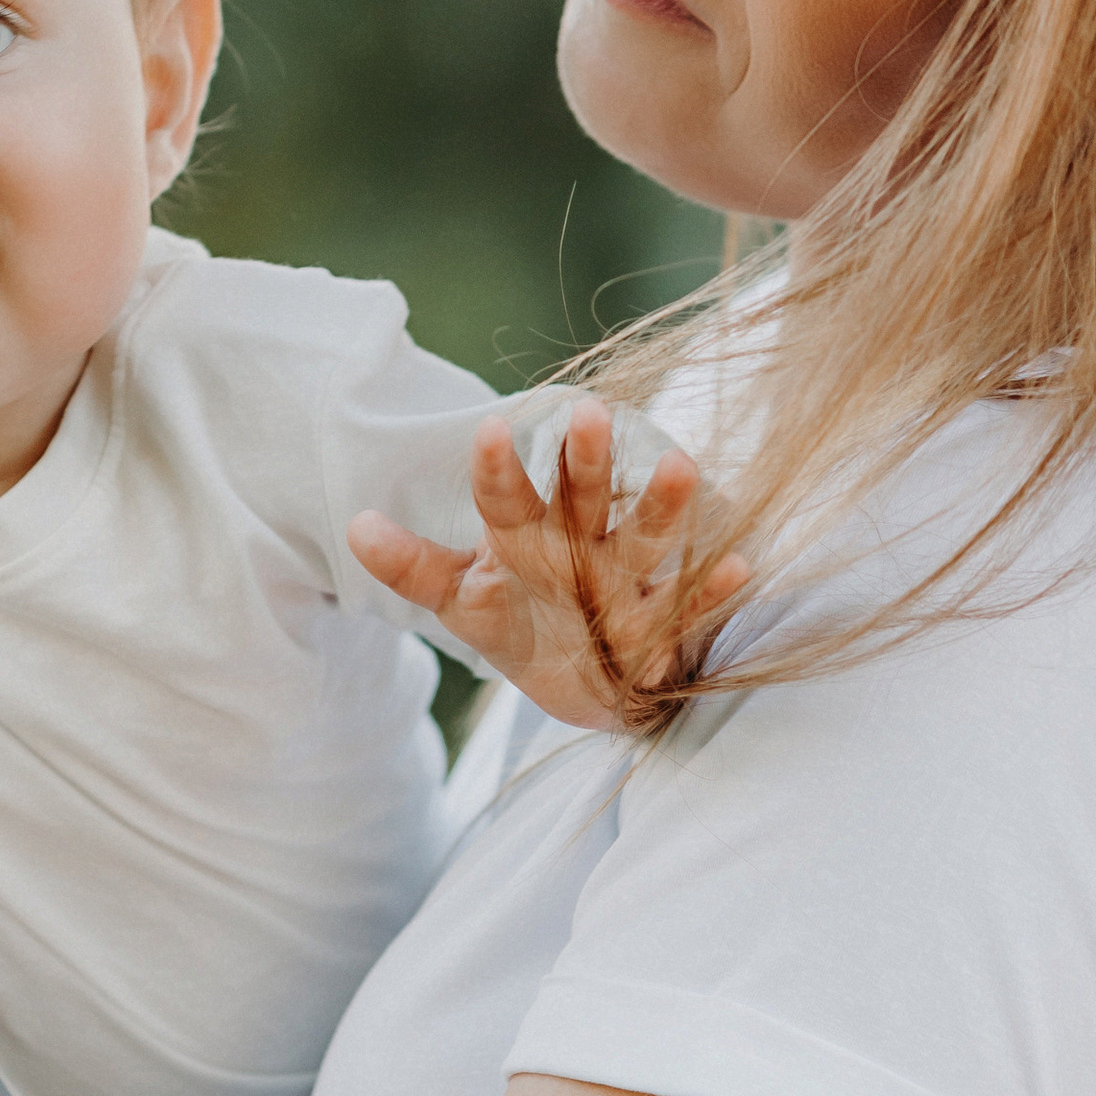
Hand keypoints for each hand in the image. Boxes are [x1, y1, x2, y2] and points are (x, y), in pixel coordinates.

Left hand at [349, 398, 749, 731]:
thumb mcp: (461, 602)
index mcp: (527, 533)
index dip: (496, 469)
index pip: (506, 496)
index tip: (487, 429)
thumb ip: (413, 568)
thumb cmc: (520, 626)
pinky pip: (691, 602)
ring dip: (663, 505)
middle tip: (589, 412)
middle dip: (587, 461)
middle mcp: (581, 543)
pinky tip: (741, 567)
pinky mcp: (662, 621)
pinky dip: (714, 590)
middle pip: (584, 496)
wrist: (583, 682)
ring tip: (683, 465)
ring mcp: (626, 579)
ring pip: (645, 535)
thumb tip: (353, 526)